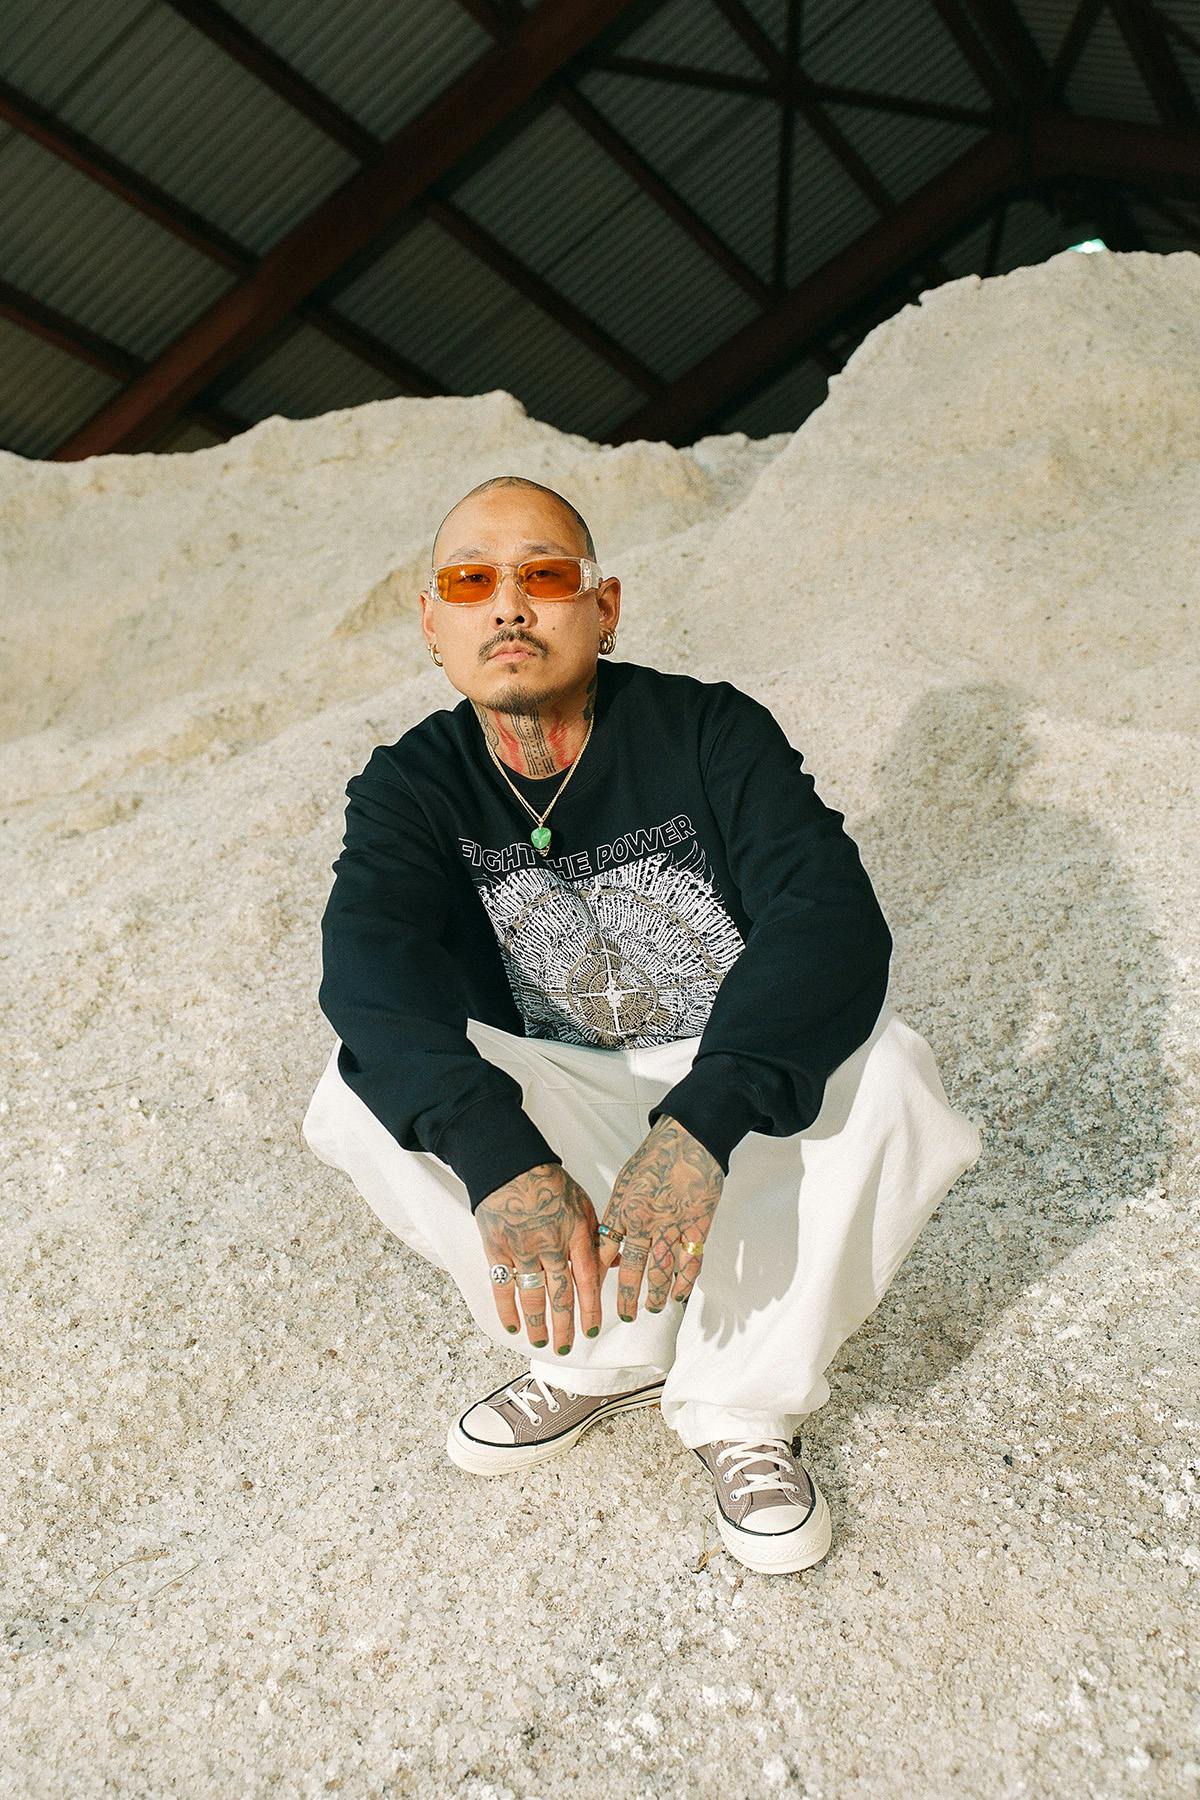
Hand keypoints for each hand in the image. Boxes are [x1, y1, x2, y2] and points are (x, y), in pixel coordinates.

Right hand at [475, 1161, 602, 1352]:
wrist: (510, 1165)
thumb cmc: (549, 1182)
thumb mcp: (583, 1203)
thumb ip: (597, 1235)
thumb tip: (614, 1262)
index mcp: (575, 1235)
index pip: (587, 1281)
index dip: (590, 1309)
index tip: (592, 1330)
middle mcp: (550, 1246)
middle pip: (560, 1295)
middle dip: (564, 1326)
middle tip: (565, 1347)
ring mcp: (522, 1250)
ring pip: (532, 1296)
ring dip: (538, 1323)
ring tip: (541, 1342)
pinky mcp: (498, 1249)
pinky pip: (503, 1287)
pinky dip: (507, 1310)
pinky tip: (513, 1327)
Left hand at [597, 1115, 723, 1321]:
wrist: (689, 1138)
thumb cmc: (657, 1155)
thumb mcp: (626, 1181)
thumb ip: (619, 1211)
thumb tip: (611, 1235)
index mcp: (622, 1210)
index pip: (603, 1251)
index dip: (596, 1275)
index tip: (591, 1293)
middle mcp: (644, 1222)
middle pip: (632, 1270)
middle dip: (627, 1297)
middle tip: (625, 1314)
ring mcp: (672, 1226)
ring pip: (660, 1271)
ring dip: (655, 1294)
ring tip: (652, 1308)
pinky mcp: (697, 1225)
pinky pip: (690, 1262)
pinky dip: (685, 1282)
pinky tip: (680, 1294)